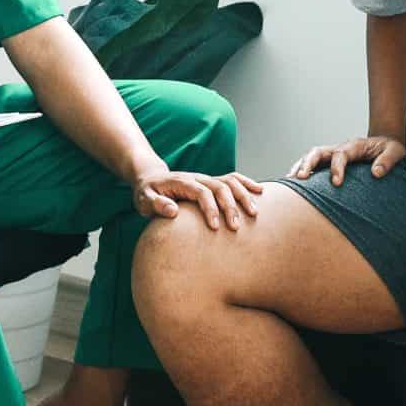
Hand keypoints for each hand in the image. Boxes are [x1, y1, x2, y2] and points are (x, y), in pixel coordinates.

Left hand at [133, 167, 264, 229]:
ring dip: (243, 196)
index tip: (215, 227)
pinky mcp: (212, 182)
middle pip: (219, 187)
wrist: (151, 180)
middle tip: (236, 227)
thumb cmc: (148, 193)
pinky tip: (260, 191)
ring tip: (254, 213)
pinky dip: (247, 183)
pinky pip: (233, 179)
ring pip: (230, 182)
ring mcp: (206, 178)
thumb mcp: (145, 200)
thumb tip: (173, 211)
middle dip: (230, 206)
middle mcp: (198, 178)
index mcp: (182, 182)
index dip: (210, 208)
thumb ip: (157, 205)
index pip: (201, 192)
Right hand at [288, 135, 405, 185]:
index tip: (336, 183)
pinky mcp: (329, 163)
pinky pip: (312, 166)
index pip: (339, 154)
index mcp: (353, 146)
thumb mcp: (396, 151)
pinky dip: (301, 172)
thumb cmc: (390, 149)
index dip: (336, 168)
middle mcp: (339, 148)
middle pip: (317, 152)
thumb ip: (387, 161)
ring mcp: (331, 155)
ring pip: (310, 157)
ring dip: (299, 167)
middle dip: (307, 164)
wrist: (385, 144)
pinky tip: (295, 187)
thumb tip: (376, 173)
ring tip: (289, 181)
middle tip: (300, 178)